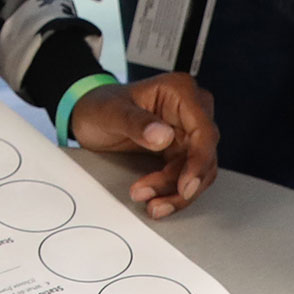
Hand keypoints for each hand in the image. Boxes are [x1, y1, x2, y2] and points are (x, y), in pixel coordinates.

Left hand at [65, 75, 217, 217]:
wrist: (88, 116)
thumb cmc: (100, 105)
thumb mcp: (111, 112)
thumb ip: (136, 122)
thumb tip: (162, 136)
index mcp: (179, 91)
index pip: (204, 131)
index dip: (199, 161)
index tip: (185, 185)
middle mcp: (190, 110)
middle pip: (204, 155)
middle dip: (183, 183)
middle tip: (156, 201)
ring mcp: (187, 132)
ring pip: (198, 171)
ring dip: (177, 193)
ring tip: (150, 202)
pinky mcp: (181, 150)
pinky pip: (186, 177)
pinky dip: (173, 192)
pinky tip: (155, 199)